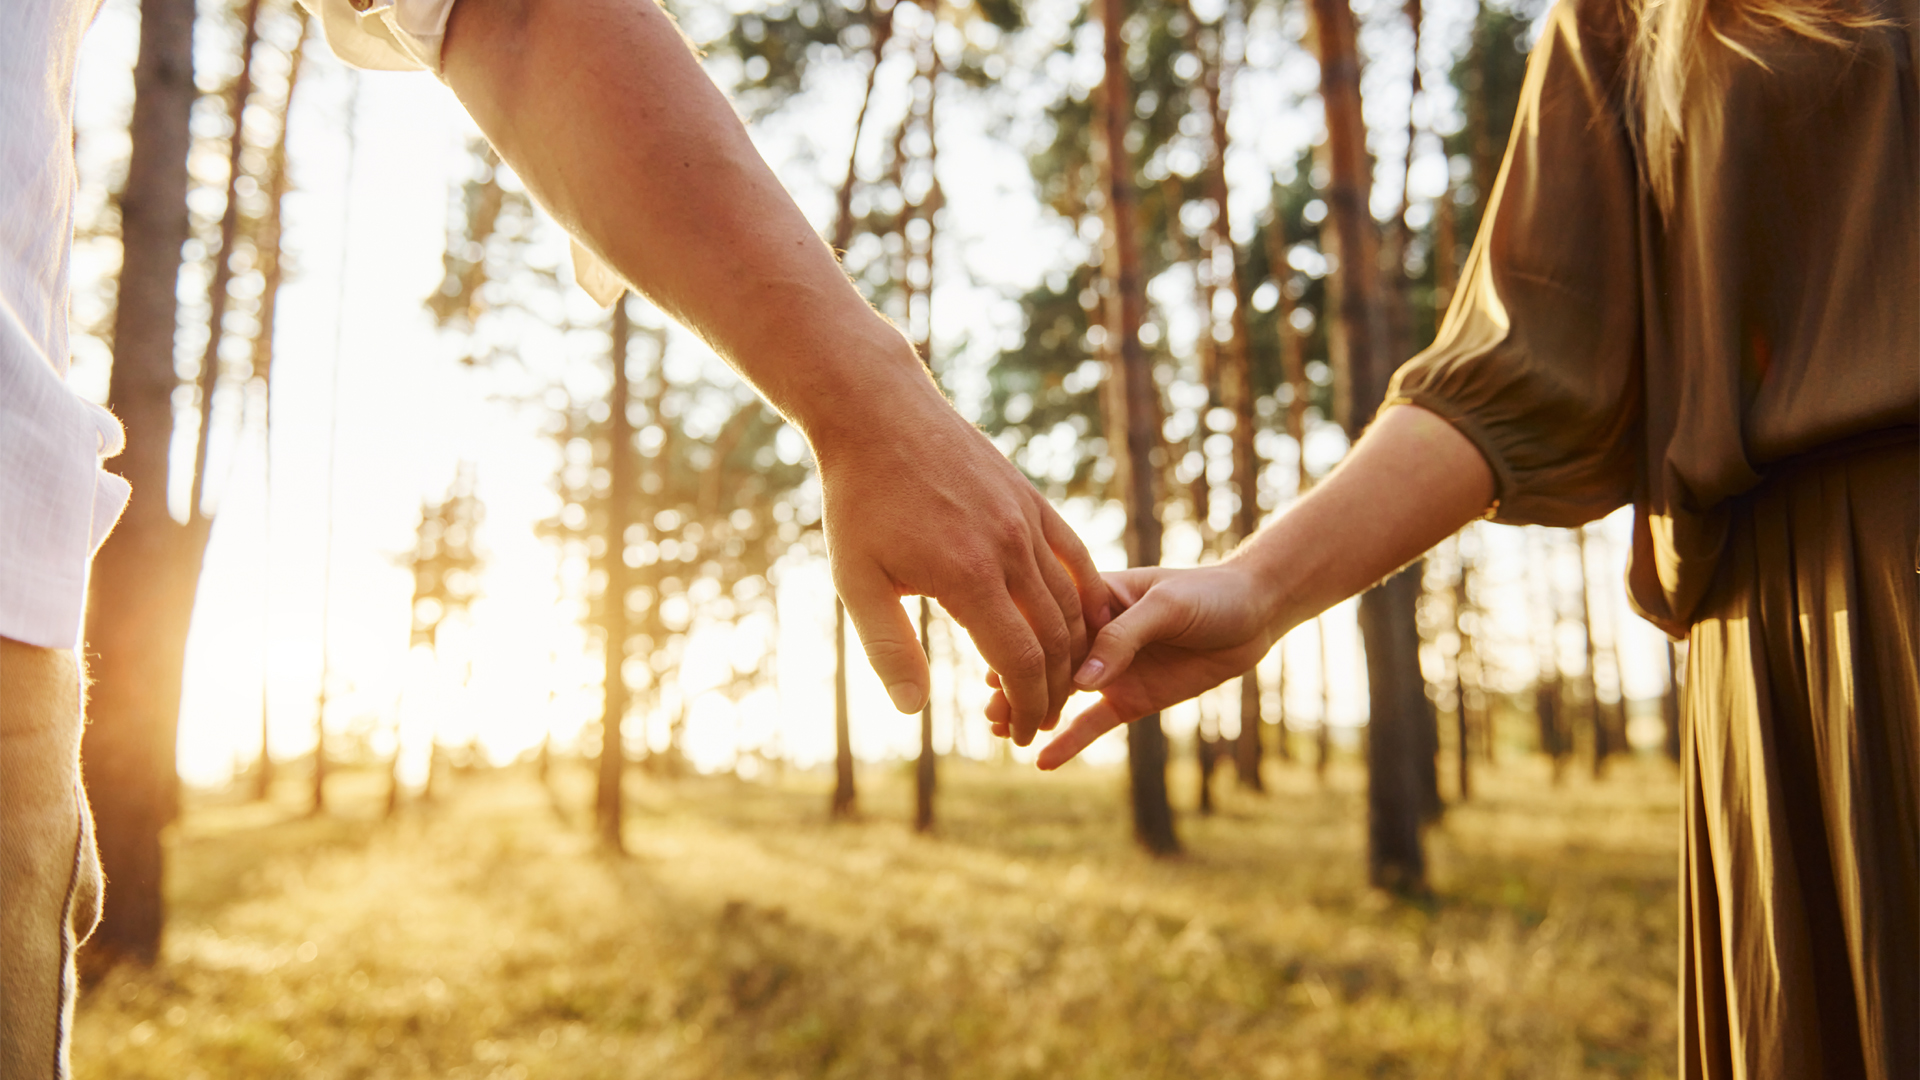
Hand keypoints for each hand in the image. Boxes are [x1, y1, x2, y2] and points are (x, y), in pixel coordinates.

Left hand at [814, 356, 1113, 744]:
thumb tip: (914, 710)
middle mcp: (1010, 549)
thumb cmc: (858, 501)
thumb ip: (889, 648)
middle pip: (1055, 639)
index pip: (1020, 660)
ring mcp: (1027, 520)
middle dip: (1053, 690)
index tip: (1023, 732)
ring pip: (1072, 601)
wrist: (878, 415)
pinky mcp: (1032, 499)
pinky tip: (1082, 624)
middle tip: (1040, 720)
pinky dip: (1085, 597)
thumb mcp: (857, 582)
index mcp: (968, 576)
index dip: (1027, 704)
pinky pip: (1074, 557)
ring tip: (1056, 683)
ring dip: (1071, 651)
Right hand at [985, 561, 1276, 768]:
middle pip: (1044, 662)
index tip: (993, 665)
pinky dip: (1069, 742)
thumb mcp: (1166, 606)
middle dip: (1016, 684)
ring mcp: (1109, 670)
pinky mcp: (1128, 699)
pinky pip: (1092, 724)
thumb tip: (1082, 681)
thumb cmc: (1209, 595)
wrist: (1254, 616)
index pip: (1048, 622)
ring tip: (1000, 732)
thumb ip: (1123, 638)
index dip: (1022, 644)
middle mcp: (1092, 635)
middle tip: (990, 710)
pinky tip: (1042, 761)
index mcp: (1092, 597)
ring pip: (1060, 695)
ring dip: (1031, 711)